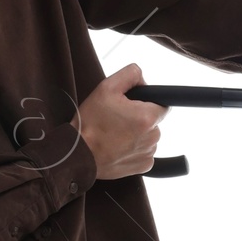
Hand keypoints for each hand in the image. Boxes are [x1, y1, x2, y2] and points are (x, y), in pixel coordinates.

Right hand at [77, 63, 164, 178]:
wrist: (79, 154)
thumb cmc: (90, 123)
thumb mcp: (106, 88)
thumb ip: (130, 74)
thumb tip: (142, 78)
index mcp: (147, 117)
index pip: (162, 103)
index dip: (147, 101)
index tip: (132, 105)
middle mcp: (153, 137)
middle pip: (154, 120)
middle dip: (139, 117)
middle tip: (117, 119)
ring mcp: (148, 153)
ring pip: (148, 136)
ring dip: (136, 134)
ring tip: (115, 134)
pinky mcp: (143, 166)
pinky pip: (143, 152)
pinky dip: (133, 149)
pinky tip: (117, 146)